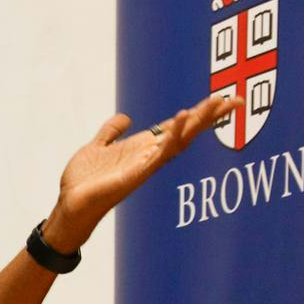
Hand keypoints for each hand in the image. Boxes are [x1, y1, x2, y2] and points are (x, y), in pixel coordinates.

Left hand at [46, 94, 238, 249]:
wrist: (69, 205)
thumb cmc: (83, 181)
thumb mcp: (96, 148)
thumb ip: (110, 132)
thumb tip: (125, 118)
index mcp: (142, 147)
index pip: (177, 126)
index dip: (198, 113)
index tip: (222, 98)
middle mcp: (149, 156)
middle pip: (187, 132)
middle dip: (210, 117)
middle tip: (235, 100)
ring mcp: (145, 165)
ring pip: (180, 140)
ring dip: (198, 122)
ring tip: (216, 103)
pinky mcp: (136, 174)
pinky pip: (159, 153)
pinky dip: (171, 135)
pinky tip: (181, 118)